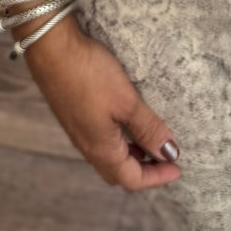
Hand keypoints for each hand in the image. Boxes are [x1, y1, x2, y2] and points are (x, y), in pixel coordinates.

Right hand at [23, 15, 181, 189]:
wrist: (52, 51)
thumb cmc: (90, 75)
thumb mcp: (126, 101)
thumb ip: (148, 128)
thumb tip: (169, 153)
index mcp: (101, 149)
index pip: (133, 179)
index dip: (157, 178)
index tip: (177, 168)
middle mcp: (88, 147)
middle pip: (119, 173)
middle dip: (144, 171)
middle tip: (165, 158)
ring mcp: (79, 132)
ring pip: (108, 157)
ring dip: (130, 156)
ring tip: (150, 142)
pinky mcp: (74, 116)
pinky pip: (99, 141)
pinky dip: (119, 141)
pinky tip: (126, 122)